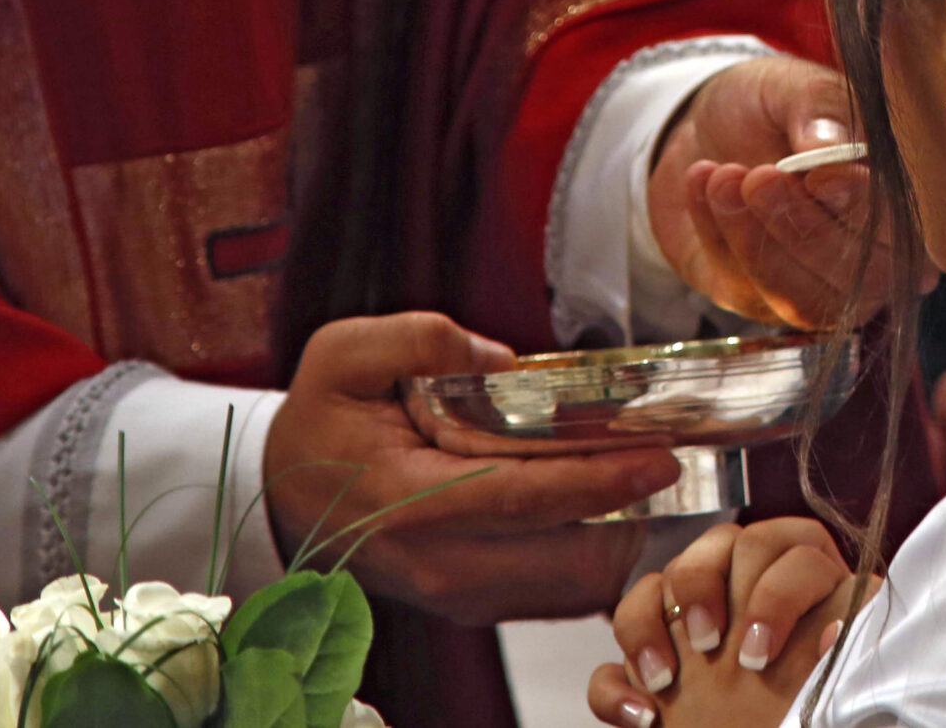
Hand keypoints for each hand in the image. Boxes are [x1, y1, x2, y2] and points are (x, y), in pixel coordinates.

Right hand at [264, 314, 678, 623]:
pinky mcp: (473, 606)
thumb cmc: (322, 421)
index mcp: (408, 499)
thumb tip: (501, 357)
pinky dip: (596, 558)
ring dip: (619, 536)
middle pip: (565, 554)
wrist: (283, 496)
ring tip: (637, 478)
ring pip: (572, 586)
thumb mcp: (343, 354)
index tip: (659, 457)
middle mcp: (437, 562)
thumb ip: (420, 339)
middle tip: (663, 455)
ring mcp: (456, 595)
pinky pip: (557, 596)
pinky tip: (607, 509)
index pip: (522, 499)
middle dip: (628, 510)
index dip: (598, 480)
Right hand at [589, 519, 878, 727]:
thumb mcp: (834, 681)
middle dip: (703, 587)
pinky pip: (613, 659)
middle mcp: (749, 591)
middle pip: (721, 541)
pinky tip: (642, 717)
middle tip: (709, 645)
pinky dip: (616, 686)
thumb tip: (837, 628)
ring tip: (663, 681)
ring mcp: (695, 626)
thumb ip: (840, 649)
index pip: (795, 545)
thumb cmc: (813, 720)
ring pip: (662, 579)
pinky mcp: (649, 672)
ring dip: (648, 625)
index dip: (775, 594)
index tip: (759, 656)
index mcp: (809, 584)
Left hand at [648, 56, 892, 330]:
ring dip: (754, 237)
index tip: (819, 175)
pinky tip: (702, 183)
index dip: (862, 205)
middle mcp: (877, 257)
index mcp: (901, 200)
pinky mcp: (766, 303)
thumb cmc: (769, 107)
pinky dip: (718, 236)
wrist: (705, 130)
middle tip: (757, 177)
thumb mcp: (793, 87)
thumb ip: (818, 111)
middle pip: (855, 272)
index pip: (900, 223)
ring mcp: (823, 289)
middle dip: (799, 225)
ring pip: (800, 296)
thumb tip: (831, 147)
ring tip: (720, 176)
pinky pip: (746, 289)